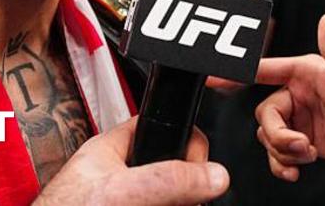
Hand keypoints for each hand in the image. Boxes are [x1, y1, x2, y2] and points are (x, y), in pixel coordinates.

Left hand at [34, 116, 228, 205]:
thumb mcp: (120, 192)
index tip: (198, 164)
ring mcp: (125, 202)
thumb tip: (213, 174)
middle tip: (187, 200)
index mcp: (110, 151)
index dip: (184, 140)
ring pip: (170, 198)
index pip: (159, 126)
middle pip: (172, 169)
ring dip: (181, 203)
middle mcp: (118, 177)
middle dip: (186, 185)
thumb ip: (167, 179)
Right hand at [253, 14, 324, 181]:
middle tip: (304, 146)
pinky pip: (276, 153)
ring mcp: (298, 119)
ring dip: (284, 151)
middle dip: (279, 135)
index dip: (239, 73)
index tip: (216, 80)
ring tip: (310, 155)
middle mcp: (298, 93)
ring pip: (268, 135)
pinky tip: (297, 170)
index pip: (266, 68)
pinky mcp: (301, 141)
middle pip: (264, 114)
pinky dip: (281, 164)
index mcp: (307, 72)